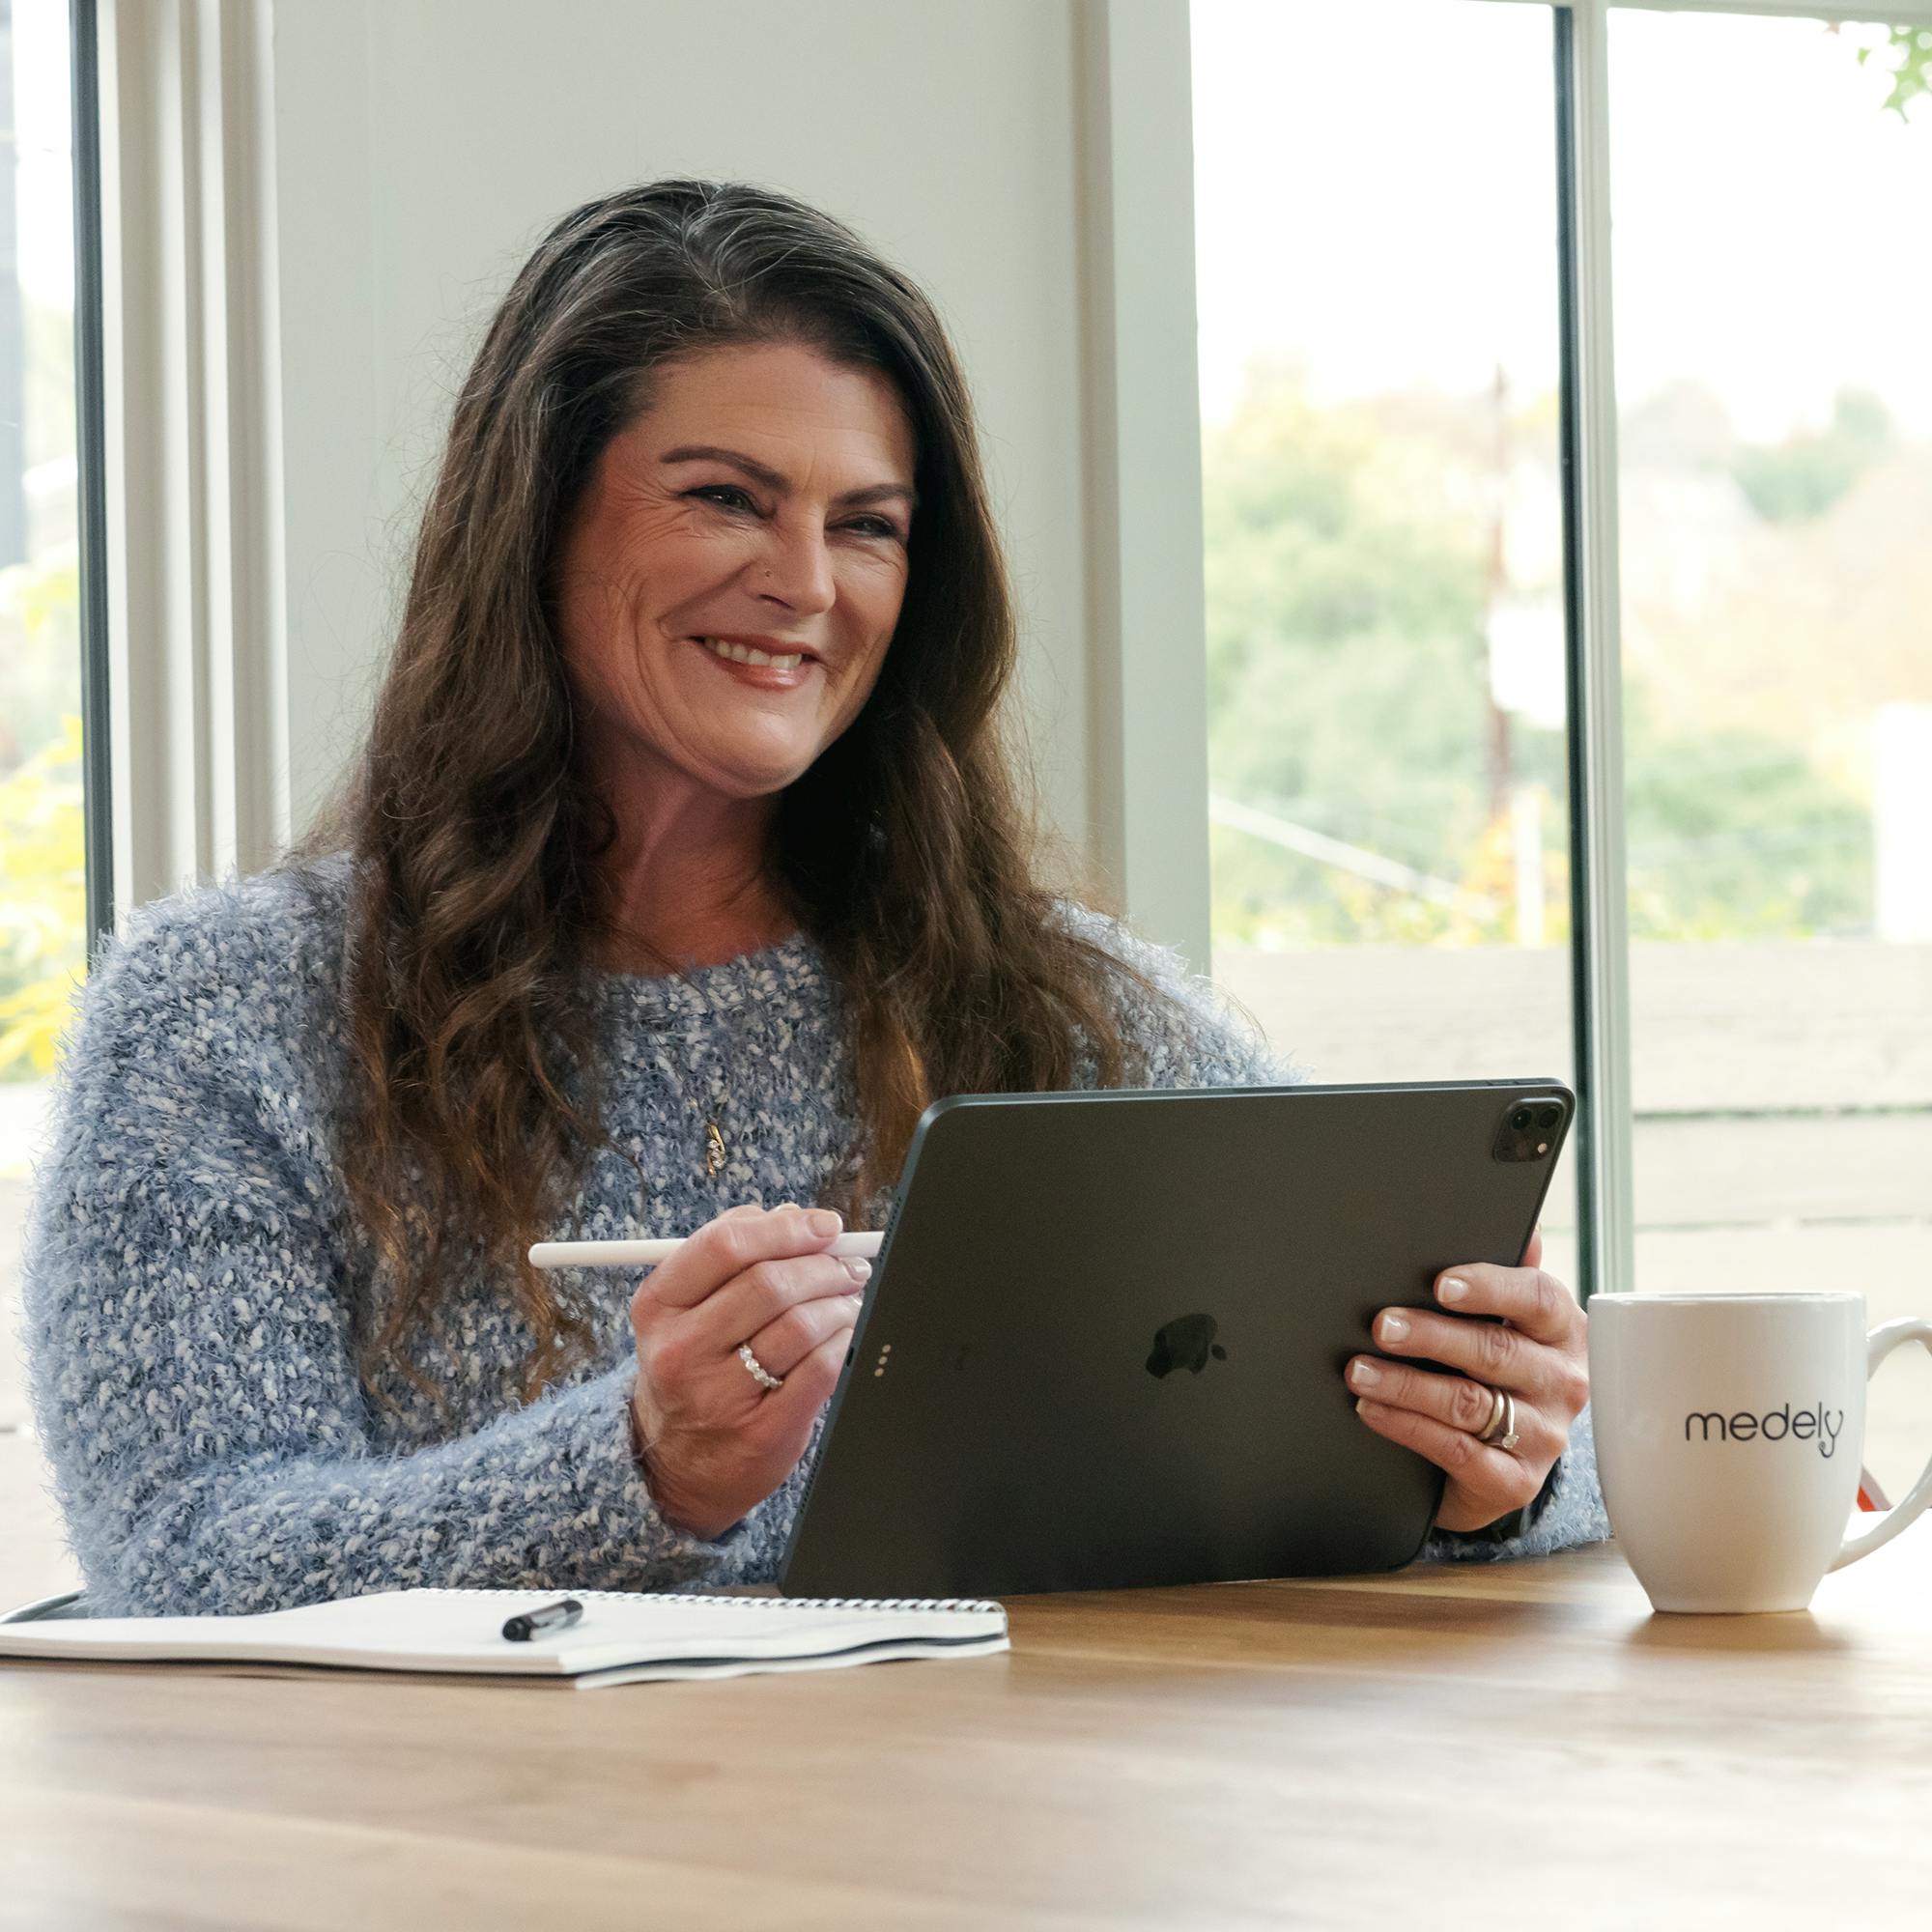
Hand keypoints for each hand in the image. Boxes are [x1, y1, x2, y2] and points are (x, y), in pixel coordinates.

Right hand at [629, 1203, 869, 1539]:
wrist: (678, 1462)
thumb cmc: (695, 1365)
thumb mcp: (688, 1307)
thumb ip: (734, 1254)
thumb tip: (794, 1216)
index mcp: (660, 1305)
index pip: (725, 1245)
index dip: (785, 1228)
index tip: (824, 1226)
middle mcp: (681, 1350)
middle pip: (769, 1283)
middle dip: (823, 1266)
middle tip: (849, 1265)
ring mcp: (719, 1395)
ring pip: (800, 1325)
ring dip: (839, 1302)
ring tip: (849, 1298)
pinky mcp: (762, 1431)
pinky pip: (821, 1369)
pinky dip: (845, 1340)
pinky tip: (845, 1333)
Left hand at [1344, 1230, 1589, 1534]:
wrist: (1504, 1463)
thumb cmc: (1497, 1374)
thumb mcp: (1509, 1326)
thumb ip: (1509, 1277)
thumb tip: (1526, 1227)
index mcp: (1564, 1332)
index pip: (1538, 1298)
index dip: (1489, 1287)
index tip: (1440, 1283)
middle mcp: (1562, 1383)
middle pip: (1494, 1350)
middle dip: (1430, 1335)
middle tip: (1381, 1325)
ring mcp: (1543, 1436)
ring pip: (1469, 1404)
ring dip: (1406, 1384)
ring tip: (1359, 1370)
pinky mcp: (1516, 1482)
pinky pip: (1456, 1451)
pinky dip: (1406, 1427)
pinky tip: (1372, 1409)